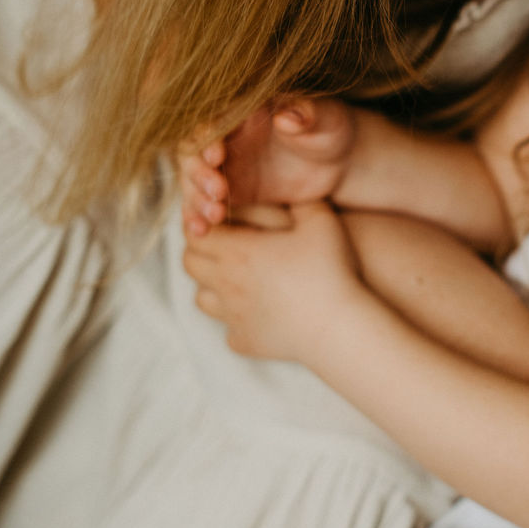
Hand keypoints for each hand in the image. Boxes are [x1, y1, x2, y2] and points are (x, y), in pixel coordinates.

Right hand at [178, 98, 355, 235]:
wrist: (340, 161)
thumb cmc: (332, 129)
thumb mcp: (326, 117)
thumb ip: (306, 113)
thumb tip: (285, 117)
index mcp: (244, 112)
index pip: (213, 122)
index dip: (208, 138)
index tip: (218, 157)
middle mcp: (228, 138)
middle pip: (194, 153)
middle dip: (198, 172)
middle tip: (218, 191)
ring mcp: (228, 166)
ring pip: (195, 181)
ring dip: (196, 198)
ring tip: (215, 216)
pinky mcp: (233, 191)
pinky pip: (205, 203)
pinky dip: (198, 216)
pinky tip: (201, 231)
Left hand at [183, 202, 362, 364]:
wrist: (338, 327)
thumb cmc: (330, 270)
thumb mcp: (320, 221)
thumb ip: (300, 198)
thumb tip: (289, 186)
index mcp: (238, 250)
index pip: (195, 233)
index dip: (204, 224)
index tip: (221, 221)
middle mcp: (226, 283)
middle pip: (190, 263)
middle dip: (201, 251)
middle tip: (223, 244)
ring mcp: (232, 316)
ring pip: (201, 298)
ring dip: (212, 285)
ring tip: (237, 278)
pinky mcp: (244, 341)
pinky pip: (227, 330)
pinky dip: (236, 320)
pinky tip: (257, 312)